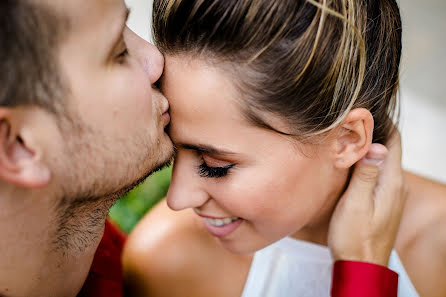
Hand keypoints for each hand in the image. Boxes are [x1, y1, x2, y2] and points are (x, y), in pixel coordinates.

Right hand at [328, 131, 407, 265]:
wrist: (361, 266)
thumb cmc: (354, 237)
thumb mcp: (355, 204)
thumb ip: (366, 173)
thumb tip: (376, 145)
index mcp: (392, 183)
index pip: (394, 142)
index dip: (383, 123)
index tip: (367, 110)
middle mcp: (398, 186)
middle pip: (390, 149)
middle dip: (375, 132)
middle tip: (352, 121)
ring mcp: (393, 195)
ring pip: (385, 162)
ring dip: (371, 148)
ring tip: (351, 137)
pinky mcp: (386, 203)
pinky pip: (381, 174)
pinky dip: (370, 163)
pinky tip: (355, 163)